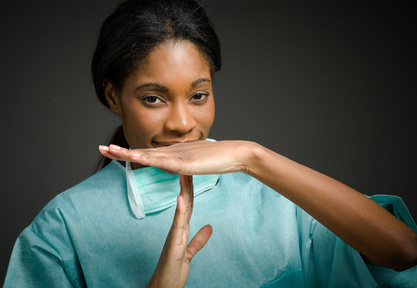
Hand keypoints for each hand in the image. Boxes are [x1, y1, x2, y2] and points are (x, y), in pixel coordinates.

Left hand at [99, 140, 253, 174]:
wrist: (235, 153)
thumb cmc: (219, 159)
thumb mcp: (196, 162)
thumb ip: (184, 165)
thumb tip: (176, 168)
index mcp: (174, 153)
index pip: (147, 153)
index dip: (130, 152)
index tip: (114, 152)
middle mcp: (173, 151)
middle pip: (142, 151)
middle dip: (121, 151)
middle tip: (101, 148)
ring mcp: (178, 155)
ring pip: (148, 154)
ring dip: (128, 152)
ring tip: (109, 150)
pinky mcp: (185, 162)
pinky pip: (163, 161)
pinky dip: (147, 158)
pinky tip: (135, 156)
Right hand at [147, 175, 211, 287]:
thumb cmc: (173, 271)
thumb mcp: (190, 252)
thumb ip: (199, 239)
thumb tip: (210, 227)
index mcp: (181, 229)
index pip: (188, 204)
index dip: (190, 188)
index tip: (193, 173)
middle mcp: (177, 229)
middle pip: (184, 202)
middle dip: (187, 183)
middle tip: (189, 163)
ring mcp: (174, 235)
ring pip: (181, 209)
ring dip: (183, 190)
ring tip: (184, 173)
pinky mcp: (174, 244)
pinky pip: (177, 225)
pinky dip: (179, 210)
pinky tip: (181, 198)